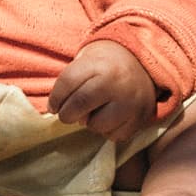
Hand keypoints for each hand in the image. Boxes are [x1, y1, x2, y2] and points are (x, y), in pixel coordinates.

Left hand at [42, 40, 156, 142]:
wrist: (142, 62)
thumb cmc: (106, 64)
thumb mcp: (87, 60)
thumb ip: (71, 83)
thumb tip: (58, 111)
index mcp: (100, 63)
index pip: (67, 82)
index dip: (55, 98)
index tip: (53, 106)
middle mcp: (117, 82)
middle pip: (79, 104)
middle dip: (67, 114)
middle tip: (68, 113)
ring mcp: (131, 101)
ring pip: (97, 125)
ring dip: (90, 122)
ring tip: (96, 111)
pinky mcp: (142, 117)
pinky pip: (115, 135)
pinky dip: (108, 130)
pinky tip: (111, 117)